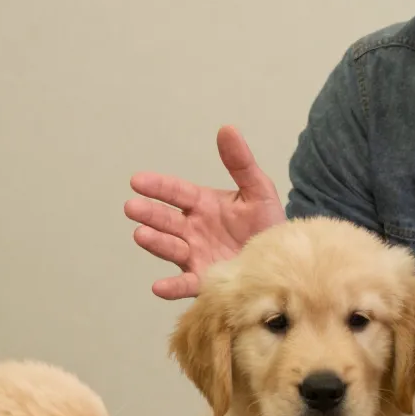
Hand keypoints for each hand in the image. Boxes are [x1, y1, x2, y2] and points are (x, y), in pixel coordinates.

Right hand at [125, 126, 285, 300]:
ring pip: (171, 248)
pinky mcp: (205, 280)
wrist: (283, 259)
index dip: (158, 186)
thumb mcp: (258, 190)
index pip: (176, 193)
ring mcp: (196, 256)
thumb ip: (241, 163)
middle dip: (149, 213)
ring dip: (155, 242)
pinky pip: (186, 284)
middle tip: (131, 206)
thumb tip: (227, 128)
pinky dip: (172, 287)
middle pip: (167, 220)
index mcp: (203, 205)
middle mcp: (193, 231)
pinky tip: (158, 287)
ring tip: (140, 234)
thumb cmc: (267, 224)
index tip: (137, 180)